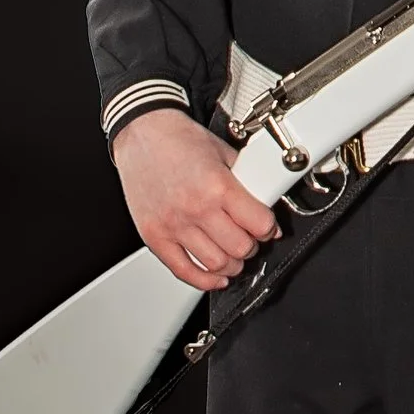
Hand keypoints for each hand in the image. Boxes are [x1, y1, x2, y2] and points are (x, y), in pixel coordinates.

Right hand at [111, 109, 279, 291]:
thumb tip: (267, 205)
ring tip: (234, 253)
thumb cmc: (180, 141)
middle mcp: (195, 208)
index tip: (268, 227)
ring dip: (232, 264)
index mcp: (217, 186)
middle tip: (251, 238)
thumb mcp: (225, 154)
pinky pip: (183, 270)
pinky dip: (204, 280)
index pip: (259, 224)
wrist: (143, 134)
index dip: (269, 228)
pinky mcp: (154, 235)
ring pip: (216, 264)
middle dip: (252, 245)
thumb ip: (247, 182)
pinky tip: (216, 276)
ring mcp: (173, 225)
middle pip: (240, 248)